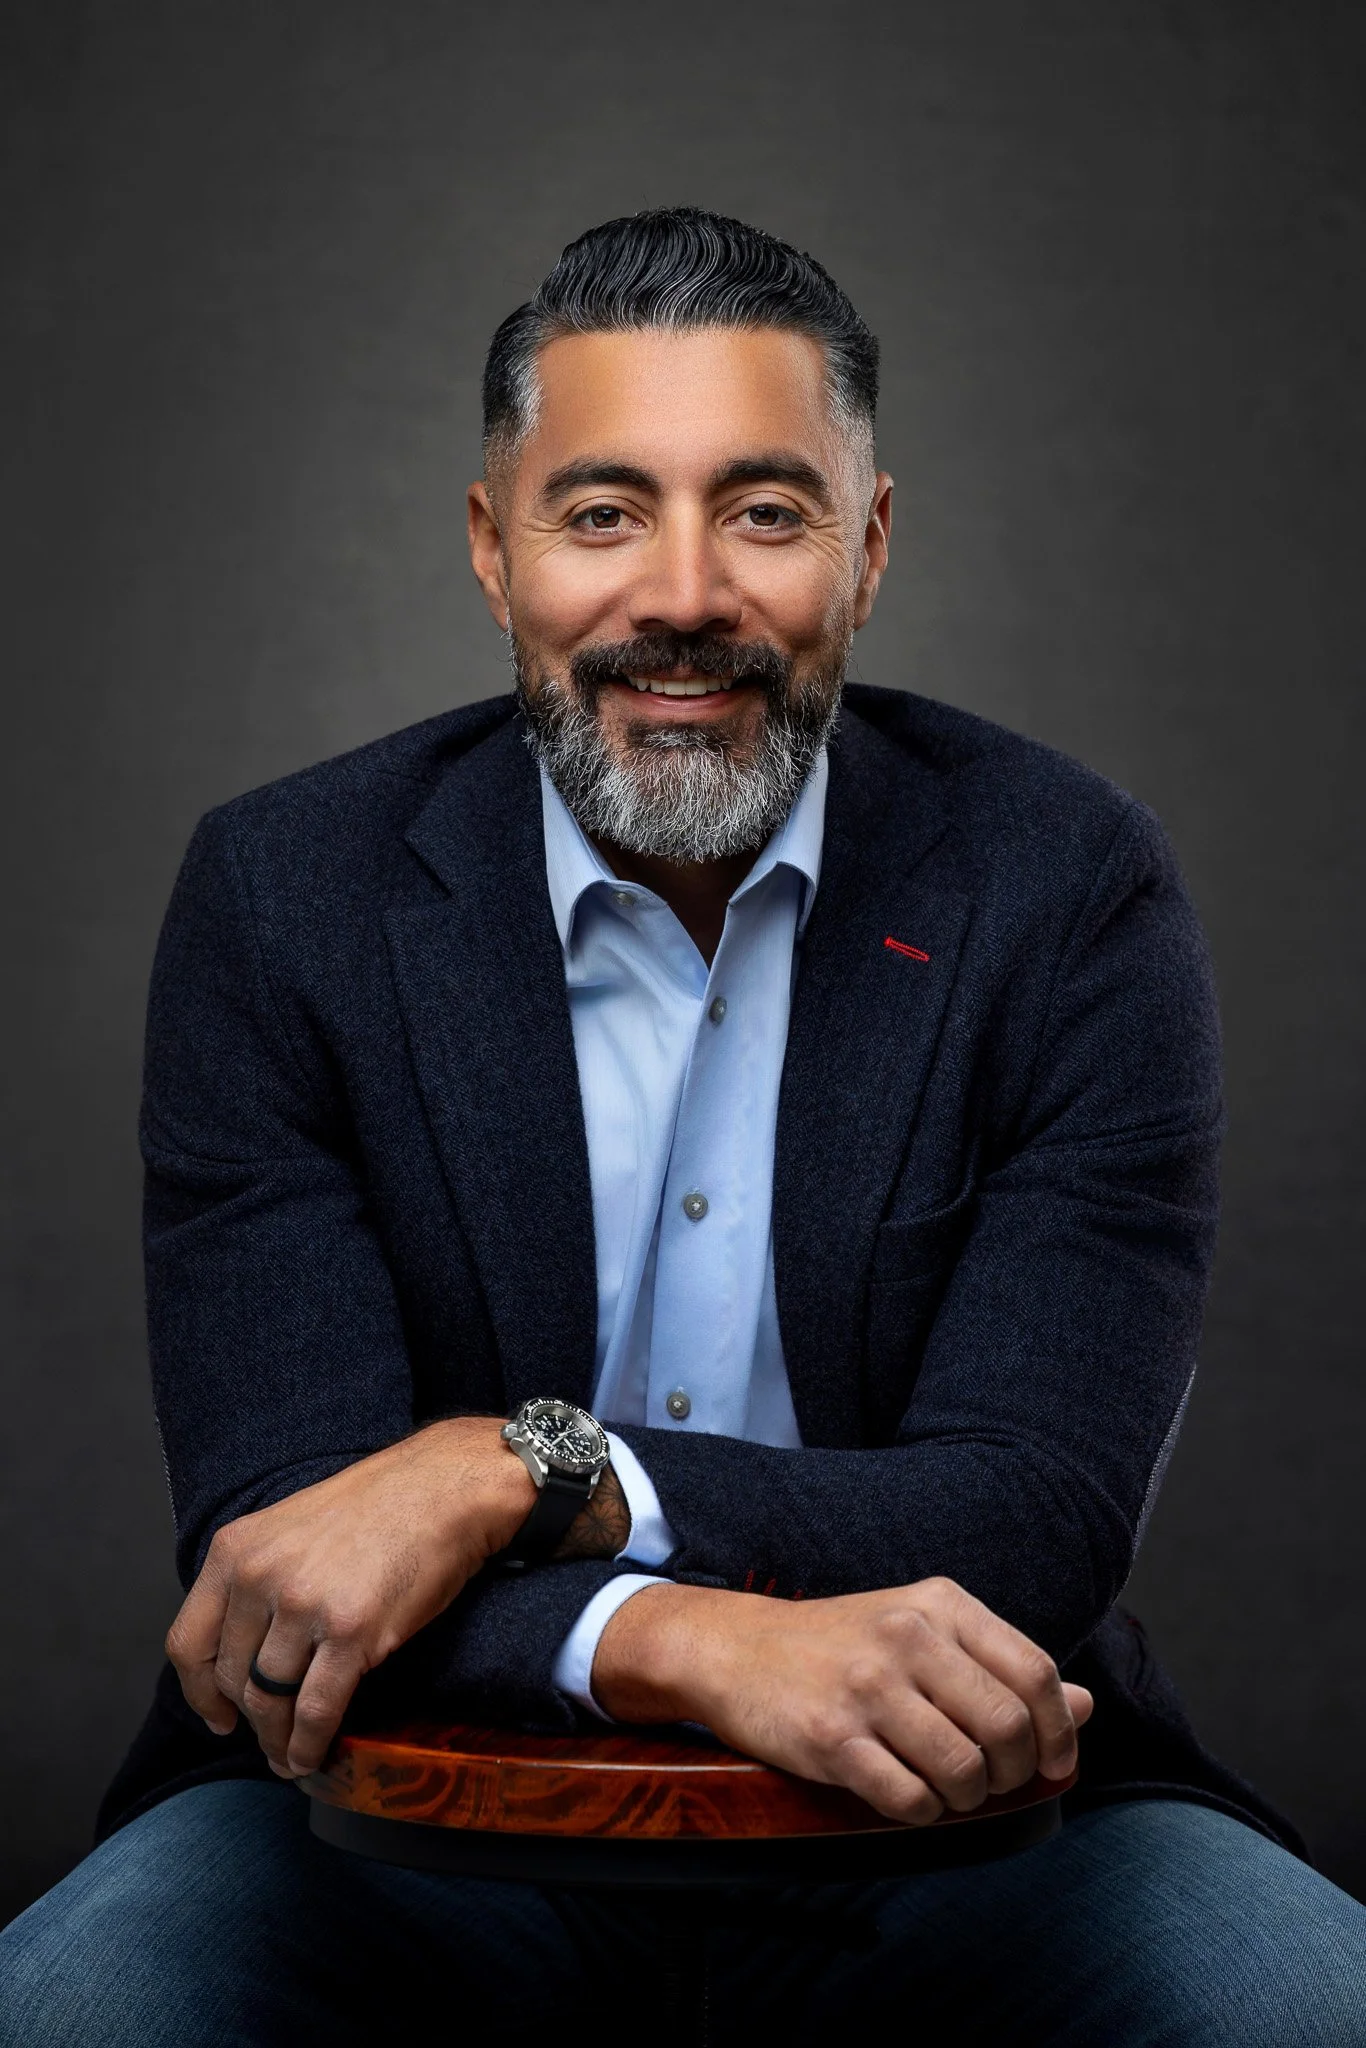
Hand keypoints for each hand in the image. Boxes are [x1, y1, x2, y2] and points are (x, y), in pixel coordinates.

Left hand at [165, 1418, 534, 1778]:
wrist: (444, 1488)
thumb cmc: (379, 1506)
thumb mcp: (290, 1527)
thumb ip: (257, 1578)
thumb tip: (246, 1649)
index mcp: (236, 1550)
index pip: (189, 1643)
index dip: (200, 1693)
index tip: (217, 1717)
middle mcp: (259, 1577)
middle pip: (232, 1679)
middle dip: (250, 1720)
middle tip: (270, 1738)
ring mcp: (303, 1604)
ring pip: (269, 1701)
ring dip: (278, 1740)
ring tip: (291, 1756)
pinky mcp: (351, 1631)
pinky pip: (315, 1709)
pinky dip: (309, 1744)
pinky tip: (314, 1756)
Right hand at [593, 1577, 1093, 1824]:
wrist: (737, 1650)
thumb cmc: (842, 1645)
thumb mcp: (923, 1632)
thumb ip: (1001, 1667)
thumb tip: (1086, 1707)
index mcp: (940, 1605)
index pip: (1035, 1672)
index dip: (1058, 1730)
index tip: (1051, 1762)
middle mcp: (907, 1636)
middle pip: (1007, 1728)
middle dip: (1013, 1774)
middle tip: (991, 1783)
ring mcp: (867, 1686)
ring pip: (964, 1771)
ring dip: (967, 1799)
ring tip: (948, 1790)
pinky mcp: (831, 1737)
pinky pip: (910, 1799)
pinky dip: (922, 1812)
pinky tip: (906, 1794)